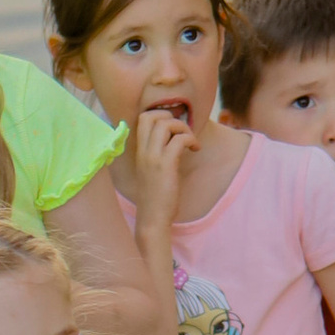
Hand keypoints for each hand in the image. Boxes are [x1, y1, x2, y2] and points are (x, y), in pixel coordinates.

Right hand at [126, 101, 196, 230]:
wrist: (152, 219)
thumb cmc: (155, 198)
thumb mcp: (151, 171)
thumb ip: (157, 154)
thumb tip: (174, 140)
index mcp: (139, 151)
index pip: (143, 118)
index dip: (160, 115)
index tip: (173, 128)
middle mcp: (143, 151)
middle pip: (152, 116)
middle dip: (171, 117)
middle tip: (182, 131)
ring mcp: (153, 157)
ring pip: (166, 124)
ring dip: (183, 128)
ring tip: (191, 141)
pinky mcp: (165, 165)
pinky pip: (180, 140)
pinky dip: (191, 140)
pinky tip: (195, 149)